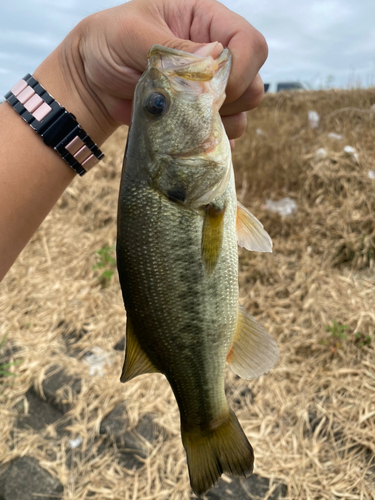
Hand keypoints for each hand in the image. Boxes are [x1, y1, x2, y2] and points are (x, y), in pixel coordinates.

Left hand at [50, 0, 266, 143]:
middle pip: (253, 83)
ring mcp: (210, 89)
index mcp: (206, 23)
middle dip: (229, 100)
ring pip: (242, 112)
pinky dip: (210, 139)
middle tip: (192, 104)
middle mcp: (216, 56)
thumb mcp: (134, 34)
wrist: (92, 79)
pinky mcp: (199, 116)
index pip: (250, 44)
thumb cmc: (109, 42)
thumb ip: (174, 47)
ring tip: (183, 118)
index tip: (213, 88)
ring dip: (219, 122)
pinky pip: (223, 134)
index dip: (242, 69)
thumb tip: (215, 58)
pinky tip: (186, 133)